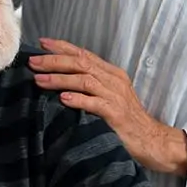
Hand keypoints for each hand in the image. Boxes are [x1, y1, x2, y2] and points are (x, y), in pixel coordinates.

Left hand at [30, 37, 186, 175]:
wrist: (153, 142)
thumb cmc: (127, 120)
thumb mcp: (110, 96)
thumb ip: (91, 85)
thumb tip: (59, 76)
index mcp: (112, 73)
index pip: (83, 54)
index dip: (61, 47)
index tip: (41, 44)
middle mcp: (114, 80)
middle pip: (80, 63)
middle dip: (54, 61)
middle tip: (32, 62)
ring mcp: (116, 96)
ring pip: (84, 80)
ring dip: (59, 79)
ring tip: (39, 80)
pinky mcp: (117, 114)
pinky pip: (94, 103)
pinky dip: (77, 99)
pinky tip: (62, 98)